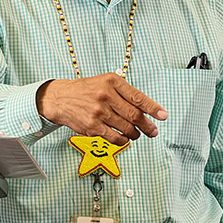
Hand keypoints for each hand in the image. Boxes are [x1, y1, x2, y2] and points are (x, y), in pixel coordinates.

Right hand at [37, 73, 166, 143]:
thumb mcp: (105, 82)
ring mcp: (99, 112)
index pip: (138, 97)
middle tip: (153, 131)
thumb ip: (124, 92)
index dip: (153, 108)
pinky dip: (122, 140)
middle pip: (134, 115)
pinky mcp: (92, 126)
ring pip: (126, 128)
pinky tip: (124, 138)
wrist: (60, 98)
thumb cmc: (86, 90)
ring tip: (136, 134)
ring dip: (135, 134)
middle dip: (147, 126)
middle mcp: (106, 95)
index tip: (163, 116)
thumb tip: (145, 108)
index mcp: (112, 82)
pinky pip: (114, 137)